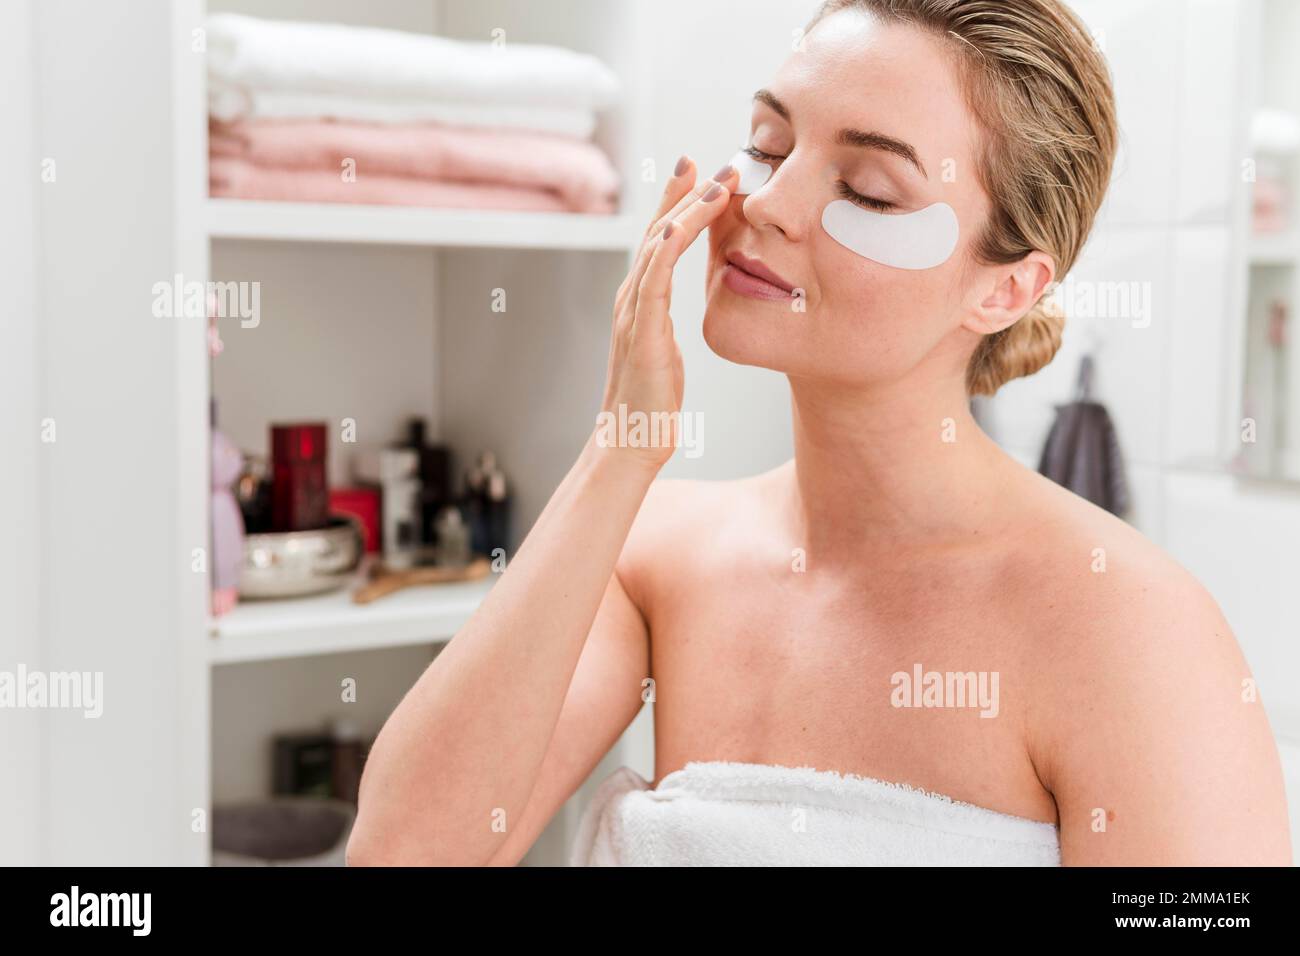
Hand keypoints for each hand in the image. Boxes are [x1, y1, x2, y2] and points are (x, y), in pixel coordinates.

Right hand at [595, 157, 737, 471]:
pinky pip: (653, 278)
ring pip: (659, 245)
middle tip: (718, 161)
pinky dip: (666, 247)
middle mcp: (632, 296)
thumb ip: (668, 326)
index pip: (662, 239)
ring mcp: (634, 310)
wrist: (631, 440)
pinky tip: (681, 225)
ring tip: (718, 183)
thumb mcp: (668, 352)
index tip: (708, 174)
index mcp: (641, 300)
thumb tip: (678, 322)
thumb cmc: (652, 402)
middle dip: (687, 192)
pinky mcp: (643, 329)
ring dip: (688, 210)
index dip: (682, 203)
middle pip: (658, 230)